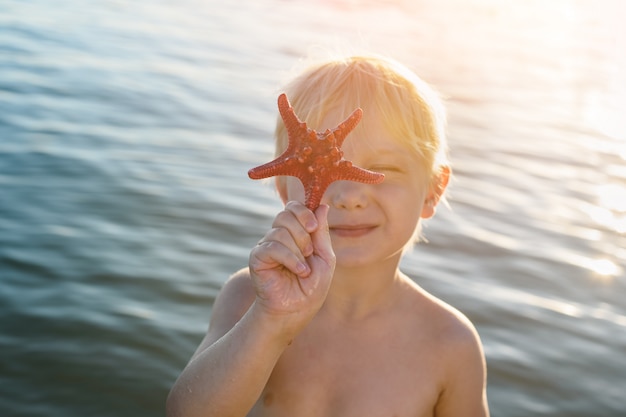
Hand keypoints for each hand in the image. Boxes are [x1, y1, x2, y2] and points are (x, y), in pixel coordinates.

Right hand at [249, 201, 334, 329]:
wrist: (296, 311)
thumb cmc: (311, 287)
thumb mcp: (325, 257)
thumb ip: (321, 232)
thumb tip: (322, 206)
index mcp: (295, 233)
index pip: (293, 207)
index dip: (303, 210)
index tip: (313, 225)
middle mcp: (279, 236)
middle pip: (286, 214)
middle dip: (303, 233)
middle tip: (309, 252)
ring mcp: (267, 246)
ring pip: (281, 231)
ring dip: (298, 251)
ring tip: (303, 269)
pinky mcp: (257, 257)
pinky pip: (273, 247)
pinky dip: (290, 259)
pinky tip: (298, 272)